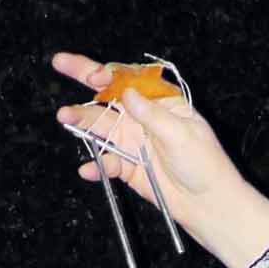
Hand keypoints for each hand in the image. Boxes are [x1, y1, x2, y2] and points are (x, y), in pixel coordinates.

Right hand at [52, 52, 268, 267]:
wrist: (208, 205)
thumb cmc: (205, 165)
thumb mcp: (181, 135)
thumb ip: (152, 115)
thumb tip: (127, 94)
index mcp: (162, 104)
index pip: (130, 80)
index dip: (110, 73)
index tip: (95, 74)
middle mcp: (144, 119)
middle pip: (109, 96)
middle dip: (84, 77)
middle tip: (59, 63)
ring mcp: (135, 143)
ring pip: (102, 126)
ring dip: (82, 121)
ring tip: (65, 117)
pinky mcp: (130, 169)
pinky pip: (108, 163)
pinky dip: (97, 166)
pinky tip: (87, 169)